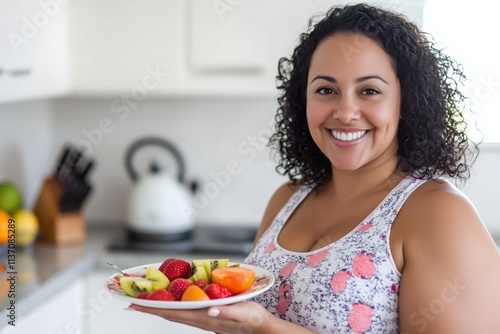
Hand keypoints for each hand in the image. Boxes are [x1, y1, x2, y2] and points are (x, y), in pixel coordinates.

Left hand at [128, 301, 273, 333]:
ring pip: (175, 313)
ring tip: (145, 302)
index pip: (173, 314)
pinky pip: (184, 311)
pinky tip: (171, 301)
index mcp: (204, 318)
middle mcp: (200, 320)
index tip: (136, 305)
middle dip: (150, 308)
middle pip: (169, 314)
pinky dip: (172, 306)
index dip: (153, 309)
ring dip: (159, 307)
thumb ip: (225, 311)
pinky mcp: (206, 316)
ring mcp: (202, 319)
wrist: (260, 329)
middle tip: (132, 302)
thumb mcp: (242, 313)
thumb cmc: (252, 320)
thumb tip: (209, 309)